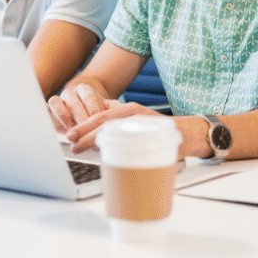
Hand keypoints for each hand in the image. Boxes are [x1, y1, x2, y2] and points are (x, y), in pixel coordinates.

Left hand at [48, 83, 162, 152]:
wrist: (187, 133)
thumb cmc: (159, 135)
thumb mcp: (135, 130)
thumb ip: (119, 133)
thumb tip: (98, 145)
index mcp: (125, 111)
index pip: (99, 114)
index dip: (83, 124)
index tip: (70, 135)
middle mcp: (131, 110)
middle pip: (101, 117)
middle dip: (83, 129)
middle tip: (69, 139)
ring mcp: (139, 117)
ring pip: (111, 124)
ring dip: (93, 135)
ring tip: (80, 145)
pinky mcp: (149, 126)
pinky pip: (128, 132)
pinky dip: (114, 140)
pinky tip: (104, 147)